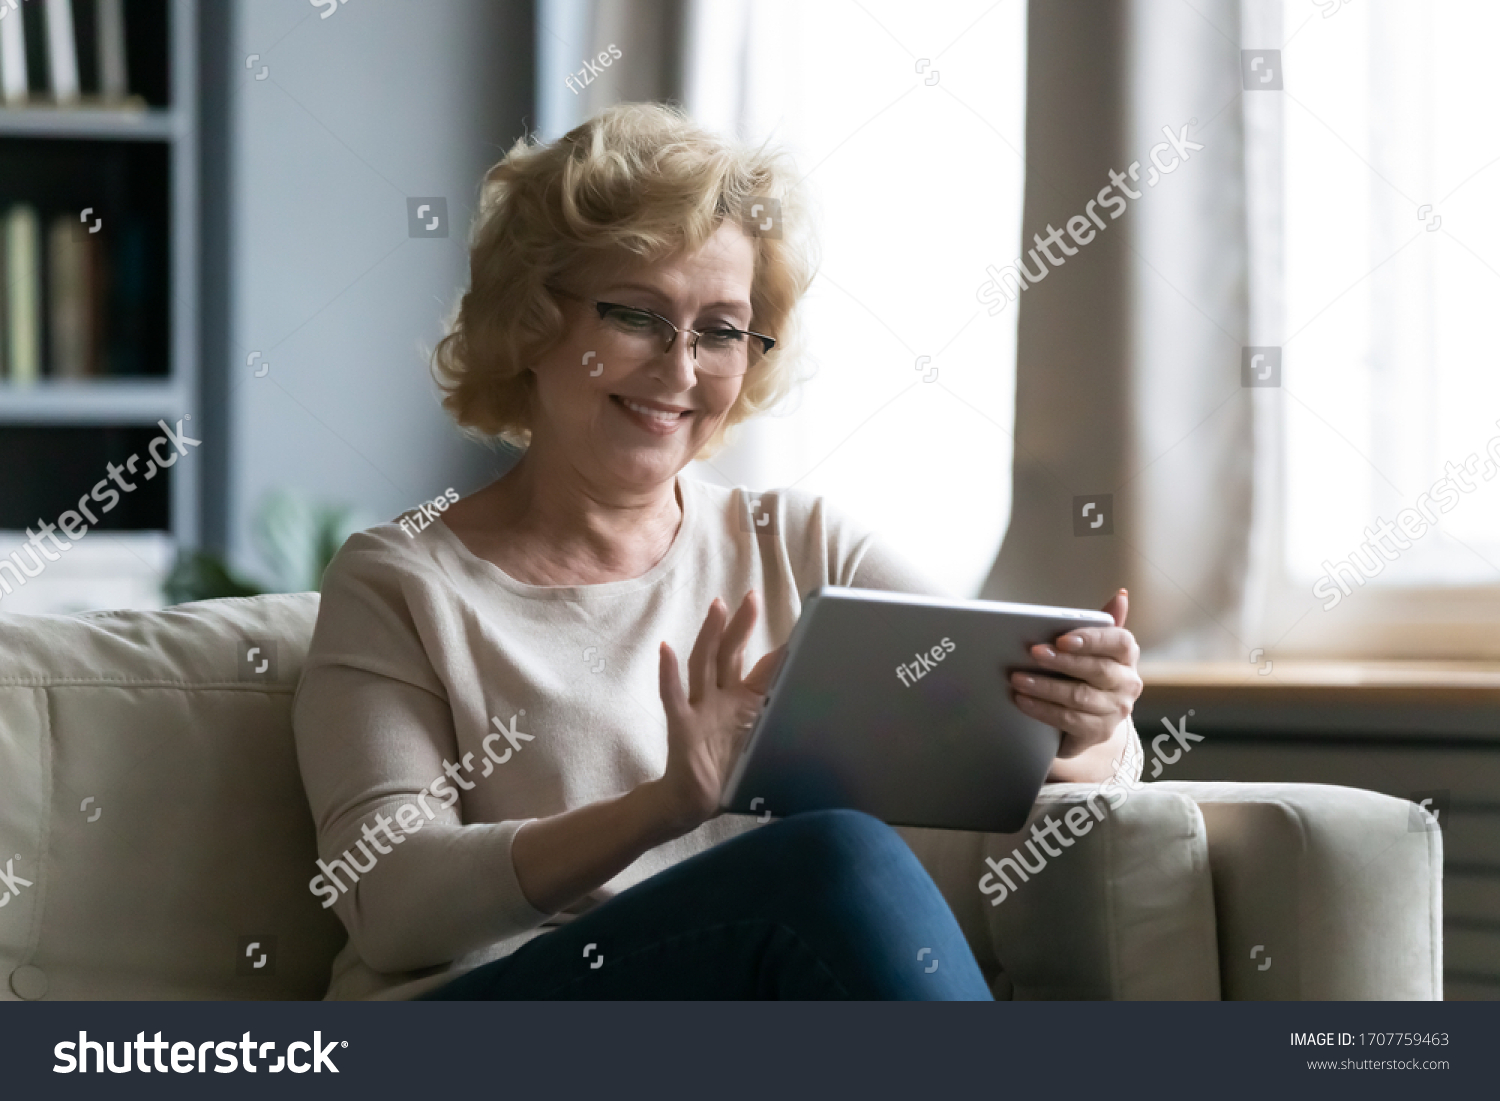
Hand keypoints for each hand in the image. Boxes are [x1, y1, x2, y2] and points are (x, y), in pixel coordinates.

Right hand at [653, 591, 785, 835]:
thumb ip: (786, 734)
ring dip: (711, 635)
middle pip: (730, 654)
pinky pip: (674, 695)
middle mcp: (720, 699)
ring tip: (718, 606)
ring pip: (704, 664)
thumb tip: (834, 732)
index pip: (763, 668)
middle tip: (752, 595)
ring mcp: (700, 709)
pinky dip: (669, 673)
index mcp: (744, 703)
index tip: (802, 625)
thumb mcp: (765, 750)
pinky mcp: (682, 725)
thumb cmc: (730, 775)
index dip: (781, 649)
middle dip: (741, 624)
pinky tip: (666, 649)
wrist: (692, 803)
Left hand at [1009, 588, 1141, 758]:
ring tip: (1017, 678)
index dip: (1092, 639)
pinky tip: (1023, 700)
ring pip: (1079, 697)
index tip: (1062, 638)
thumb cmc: (1087, 674)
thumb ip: (1102, 622)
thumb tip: (1121, 594)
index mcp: (1127, 656)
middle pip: (1097, 670)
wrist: (1089, 717)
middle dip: (1062, 662)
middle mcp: (1128, 683)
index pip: (1119, 641)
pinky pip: (1068, 721)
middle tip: (1033, 653)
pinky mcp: (1099, 733)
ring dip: (1045, 687)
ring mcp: (1115, 711)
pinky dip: (1042, 710)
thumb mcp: (1094, 648)